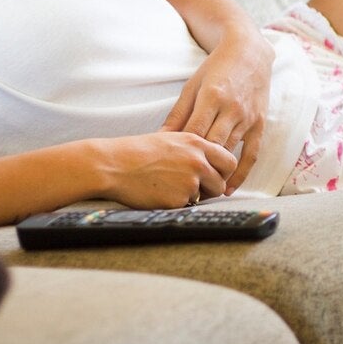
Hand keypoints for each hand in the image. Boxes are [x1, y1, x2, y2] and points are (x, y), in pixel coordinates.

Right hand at [91, 132, 237, 208]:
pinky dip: (176, 202)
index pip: (229, 160)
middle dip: (212, 188)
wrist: (113, 165)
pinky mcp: (177, 199)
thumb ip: (194, 149)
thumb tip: (210, 162)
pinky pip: (186, 205)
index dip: (224, 171)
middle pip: (221, 182)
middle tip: (198, 188)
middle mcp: (197, 161)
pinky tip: (159, 192)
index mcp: (196, 144)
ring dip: (193, 195)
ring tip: (170, 186)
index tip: (215, 175)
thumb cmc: (137, 152)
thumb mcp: (171, 139)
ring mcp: (188, 181)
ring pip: (205, 196)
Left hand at [162, 32, 273, 192]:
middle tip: (181, 186)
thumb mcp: (193, 86)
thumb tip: (160, 138)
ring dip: (215, 173)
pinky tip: (228, 188)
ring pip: (229, 152)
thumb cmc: (216, 69)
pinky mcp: (260, 124)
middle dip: (197, 167)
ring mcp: (248, 118)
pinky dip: (241, 174)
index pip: (194, 132)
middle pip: (212, 146)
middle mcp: (232, 109)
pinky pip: (251, 154)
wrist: (250, 53)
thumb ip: (178, 114)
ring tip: (199, 192)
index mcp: (212, 96)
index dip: (182, 153)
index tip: (169, 169)